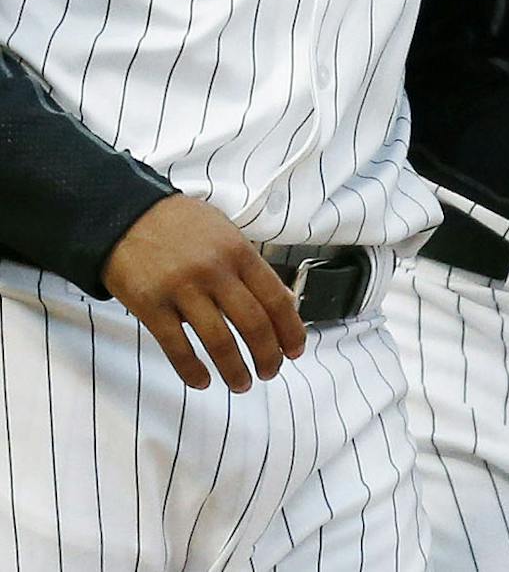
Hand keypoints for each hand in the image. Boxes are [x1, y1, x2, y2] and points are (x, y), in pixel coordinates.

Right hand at [100, 195, 305, 391]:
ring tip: (242, 383)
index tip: (295, 350)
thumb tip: (286, 302)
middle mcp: (215, 271)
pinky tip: (202, 381)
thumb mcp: (226, 235)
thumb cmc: (180, 226)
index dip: (290, 330)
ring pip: (218, 340)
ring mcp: (181, 289)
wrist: (124, 215)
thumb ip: (254, 268)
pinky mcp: (150, 305)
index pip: (276, 299)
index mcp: (239, 253)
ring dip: (234, 369)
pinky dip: (192, 369)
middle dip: (268, 355)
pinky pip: (176, 346)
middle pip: (253, 324)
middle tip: (271, 371)